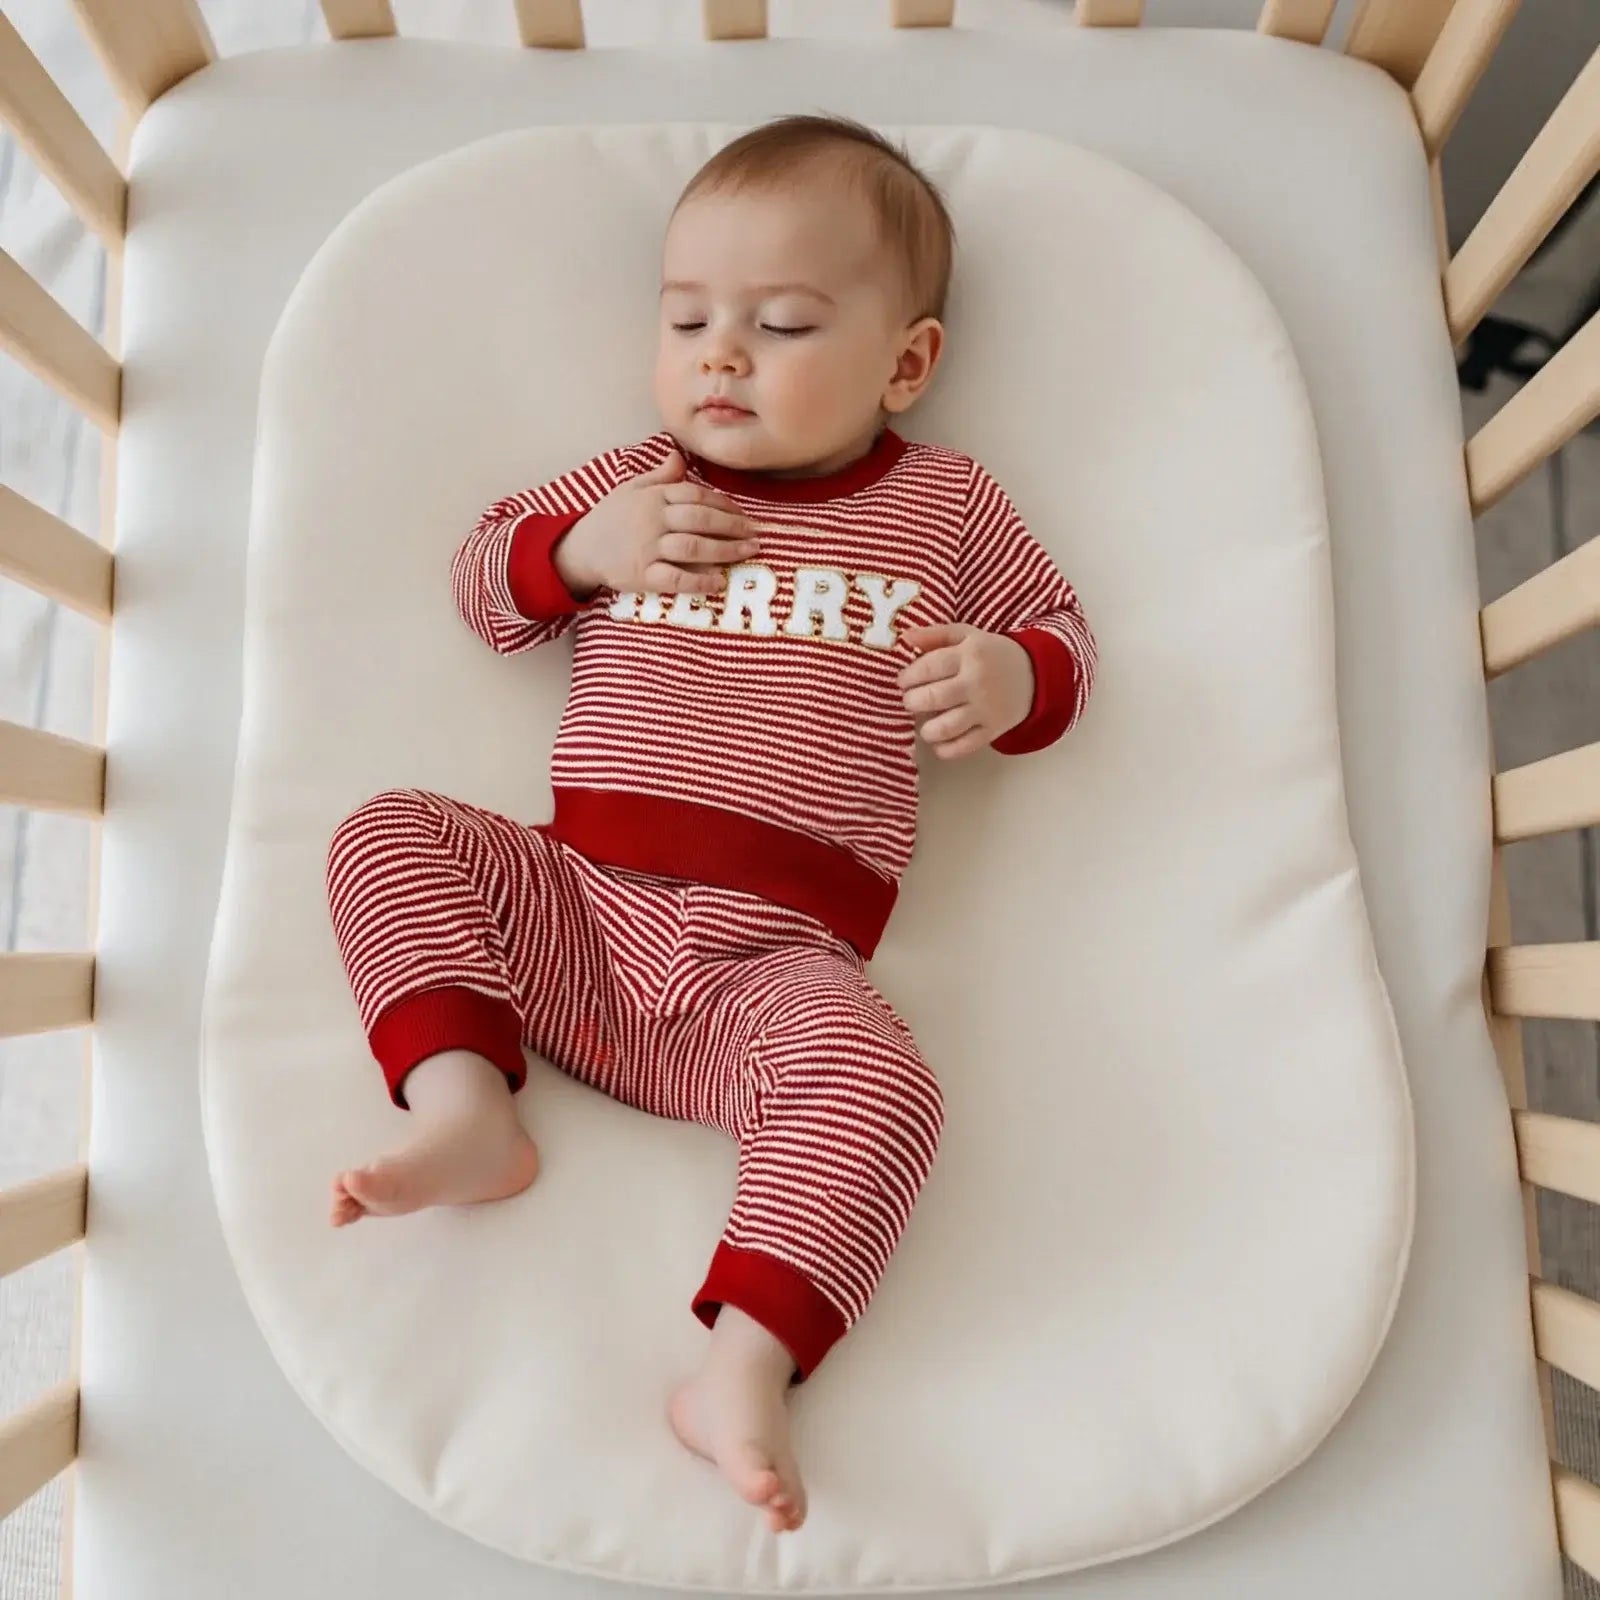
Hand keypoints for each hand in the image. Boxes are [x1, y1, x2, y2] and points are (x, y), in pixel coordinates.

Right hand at [553, 450, 758, 597]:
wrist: (580, 549)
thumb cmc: (609, 518)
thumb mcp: (630, 489)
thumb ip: (658, 476)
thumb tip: (679, 456)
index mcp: (654, 497)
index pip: (696, 495)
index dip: (724, 504)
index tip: (743, 514)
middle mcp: (653, 520)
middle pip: (701, 519)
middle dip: (733, 526)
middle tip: (757, 533)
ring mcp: (648, 548)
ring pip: (694, 547)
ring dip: (726, 550)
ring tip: (749, 552)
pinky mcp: (643, 575)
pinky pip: (676, 578)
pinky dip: (700, 580)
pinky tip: (719, 581)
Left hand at [898, 623, 1034, 759]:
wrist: (1034, 674)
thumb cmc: (991, 653)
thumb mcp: (967, 636)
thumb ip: (935, 635)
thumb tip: (905, 638)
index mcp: (969, 655)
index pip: (929, 667)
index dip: (908, 676)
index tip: (902, 681)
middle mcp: (976, 683)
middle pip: (933, 698)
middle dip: (912, 702)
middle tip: (911, 701)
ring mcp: (986, 709)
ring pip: (946, 727)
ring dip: (926, 730)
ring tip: (925, 724)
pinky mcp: (993, 730)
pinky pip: (964, 747)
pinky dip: (945, 749)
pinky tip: (939, 742)